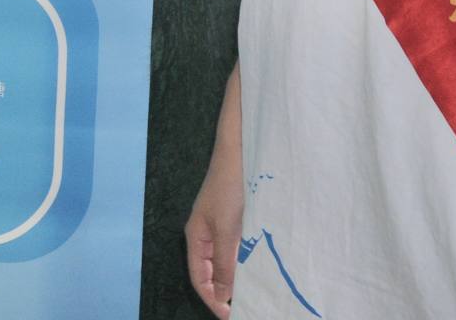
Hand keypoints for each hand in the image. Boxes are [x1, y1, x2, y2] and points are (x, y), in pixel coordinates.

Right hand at [185, 145, 243, 318]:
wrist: (242, 151)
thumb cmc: (231, 188)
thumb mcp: (228, 230)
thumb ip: (223, 264)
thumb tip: (222, 295)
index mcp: (196, 237)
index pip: (199, 278)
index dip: (213, 300)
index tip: (232, 316)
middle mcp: (205, 234)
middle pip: (210, 272)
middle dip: (224, 293)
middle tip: (246, 308)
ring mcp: (220, 226)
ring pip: (225, 261)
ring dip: (237, 278)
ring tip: (254, 292)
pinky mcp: (235, 219)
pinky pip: (236, 249)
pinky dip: (245, 262)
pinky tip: (259, 267)